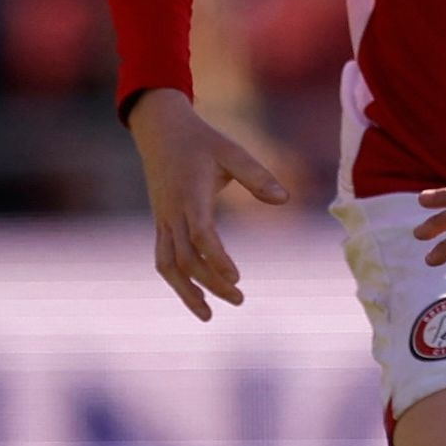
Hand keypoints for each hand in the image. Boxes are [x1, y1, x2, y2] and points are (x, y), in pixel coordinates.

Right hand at [126, 88, 290, 320]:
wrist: (160, 129)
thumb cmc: (202, 141)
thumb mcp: (233, 152)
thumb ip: (258, 176)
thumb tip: (285, 199)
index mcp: (190, 196)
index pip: (200, 234)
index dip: (216, 258)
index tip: (237, 277)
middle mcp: (172, 212)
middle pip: (185, 258)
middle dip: (210, 283)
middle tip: (240, 300)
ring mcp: (162, 220)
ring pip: (167, 264)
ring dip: (186, 292)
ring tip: (208, 316)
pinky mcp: (160, 223)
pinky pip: (163, 257)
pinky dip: (177, 279)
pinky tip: (195, 294)